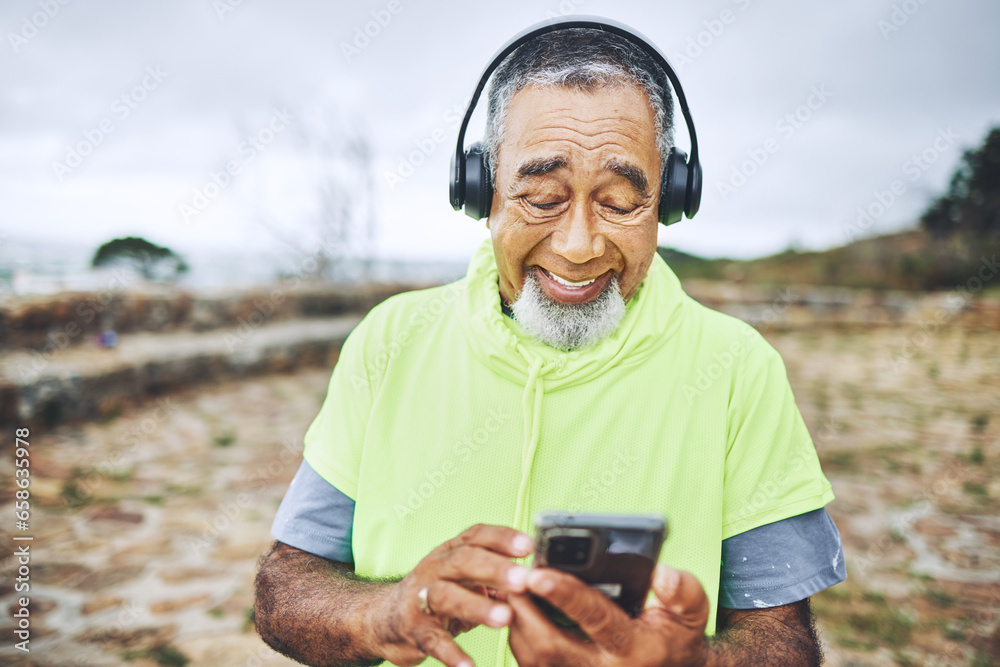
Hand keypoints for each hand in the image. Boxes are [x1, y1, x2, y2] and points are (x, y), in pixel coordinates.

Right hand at [369, 523, 533, 666]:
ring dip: (477, 606)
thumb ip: (495, 574)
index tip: (529, 546)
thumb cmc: (437, 593)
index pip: (476, 536)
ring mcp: (421, 598)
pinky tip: (469, 666)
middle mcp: (434, 568)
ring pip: (447, 596)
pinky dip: (451, 653)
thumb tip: (539, 575)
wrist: (384, 619)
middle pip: (464, 561)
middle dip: (495, 568)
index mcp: (451, 552)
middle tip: (523, 580)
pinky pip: (433, 641)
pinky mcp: (414, 630)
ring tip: (504, 618)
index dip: (502, 538)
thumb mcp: (463, 577)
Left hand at [506, 564, 710, 666]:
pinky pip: (532, 664)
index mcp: (634, 648)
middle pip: (548, 645)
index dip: (564, 594)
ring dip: (516, 622)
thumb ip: (681, 590)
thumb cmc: (677, 636)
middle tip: (510, 577)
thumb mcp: (691, 611)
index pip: (594, 617)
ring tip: (509, 589)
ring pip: (533, 658)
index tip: (538, 573)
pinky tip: (517, 611)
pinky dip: (519, 637)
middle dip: (524, 610)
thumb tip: (659, 574)